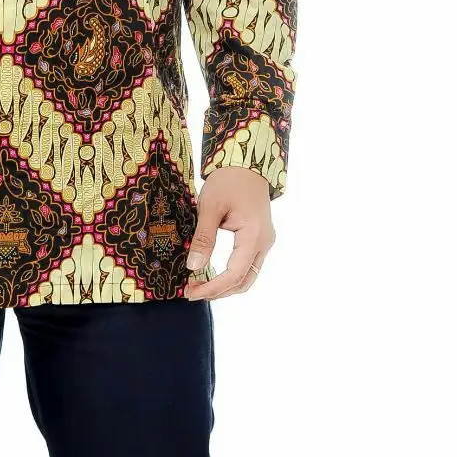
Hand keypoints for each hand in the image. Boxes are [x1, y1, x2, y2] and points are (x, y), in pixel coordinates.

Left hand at [183, 166, 274, 300]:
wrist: (246, 164)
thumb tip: (193, 266)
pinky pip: (248, 264)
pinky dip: (231, 274)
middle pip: (244, 281)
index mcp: (254, 236)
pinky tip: (212, 272)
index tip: (191, 292)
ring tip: (200, 285)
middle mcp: (264, 243)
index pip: (234, 275)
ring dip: (226, 285)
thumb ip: (203, 238)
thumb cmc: (227, 181)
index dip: (212, 287)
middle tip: (193, 292)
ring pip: (248, 275)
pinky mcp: (260, 238)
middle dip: (219, 291)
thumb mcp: (210, 206)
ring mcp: (264, 242)